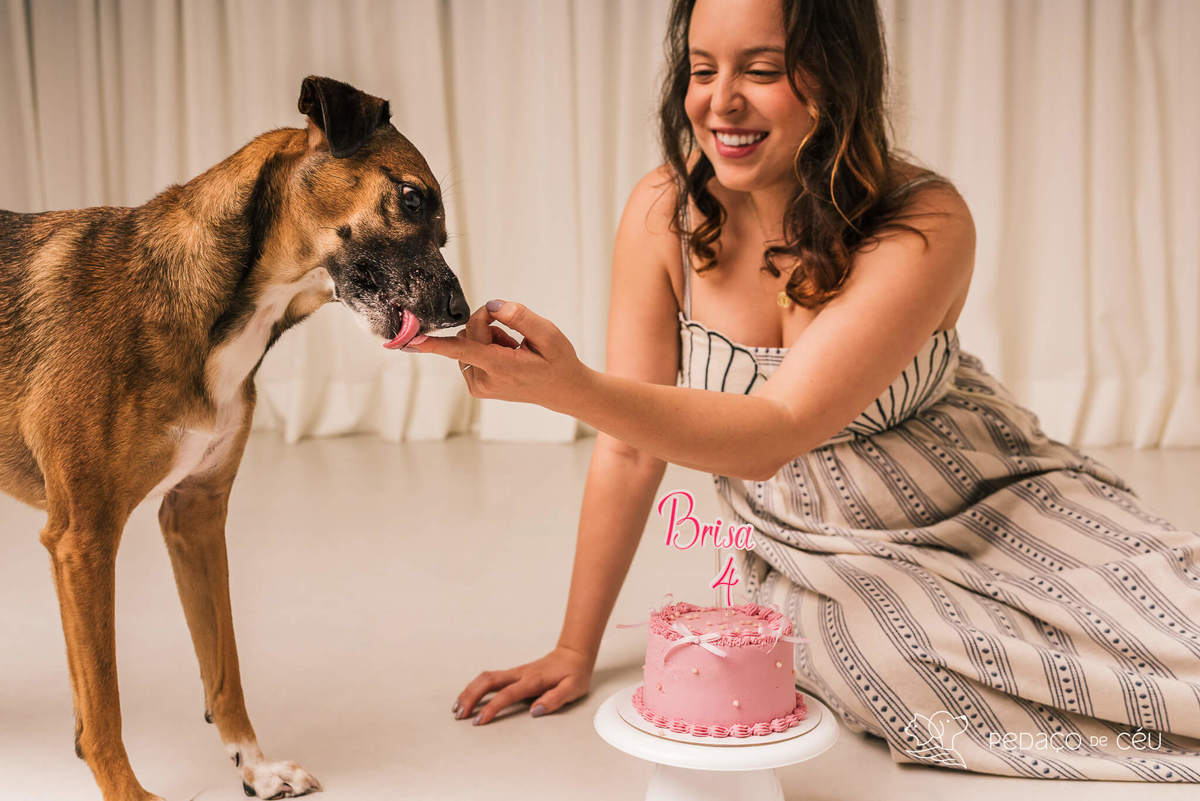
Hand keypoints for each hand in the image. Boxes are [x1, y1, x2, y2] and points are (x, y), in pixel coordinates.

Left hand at [406, 300, 588, 411]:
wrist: (563, 390)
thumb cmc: (557, 362)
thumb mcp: (548, 335)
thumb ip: (520, 317)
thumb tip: (491, 305)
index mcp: (501, 367)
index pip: (462, 350)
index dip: (434, 344)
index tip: (410, 341)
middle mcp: (484, 380)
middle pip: (469, 334)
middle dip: (488, 325)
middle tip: (514, 335)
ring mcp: (478, 385)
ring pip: (468, 342)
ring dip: (489, 338)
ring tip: (513, 350)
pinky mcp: (475, 386)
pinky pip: (469, 353)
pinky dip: (486, 348)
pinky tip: (507, 356)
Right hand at [452, 645, 592, 725]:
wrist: (573, 654)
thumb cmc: (573, 673)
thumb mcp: (572, 688)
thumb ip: (555, 699)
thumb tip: (535, 710)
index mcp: (533, 680)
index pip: (507, 694)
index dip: (491, 707)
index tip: (479, 720)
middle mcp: (520, 674)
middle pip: (488, 681)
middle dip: (471, 697)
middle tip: (460, 714)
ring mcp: (515, 672)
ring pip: (485, 678)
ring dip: (469, 691)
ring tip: (458, 707)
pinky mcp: (513, 674)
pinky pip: (489, 678)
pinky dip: (475, 687)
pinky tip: (469, 696)